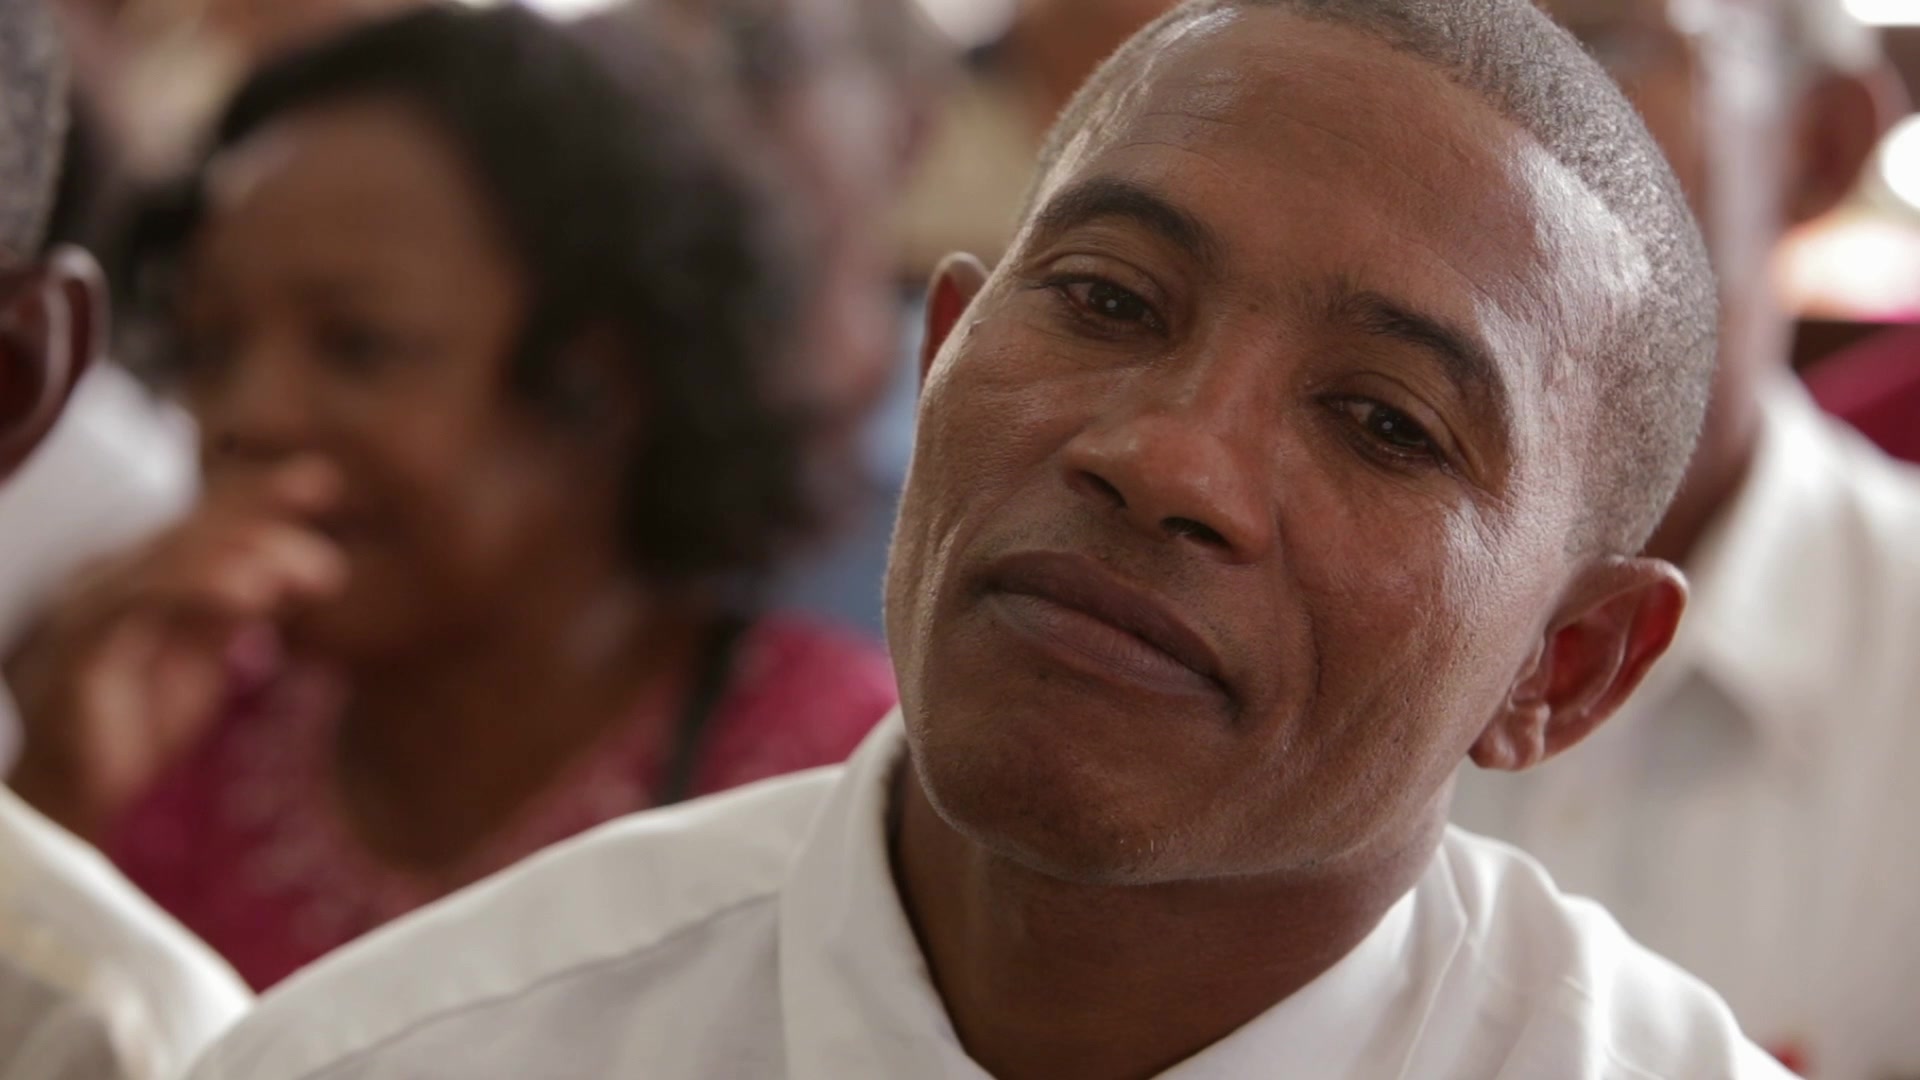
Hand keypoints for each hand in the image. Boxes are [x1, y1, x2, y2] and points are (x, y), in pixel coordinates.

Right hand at [6, 457, 348, 838]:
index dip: (261, 496)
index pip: (204, 519)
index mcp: (138, 572)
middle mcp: (107, 574)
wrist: (71, 793)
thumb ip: (237, 609)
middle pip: (194, 526)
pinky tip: (253, 596)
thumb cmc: (138, 723)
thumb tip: (293, 565)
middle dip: (266, 515)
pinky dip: (200, 588)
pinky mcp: (77, 644)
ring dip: (249, 555)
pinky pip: (141, 600)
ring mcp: (87, 603)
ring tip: (310, 572)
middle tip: (328, 512)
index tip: (325, 483)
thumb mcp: (204, 655)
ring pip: (173, 555)